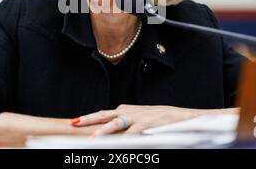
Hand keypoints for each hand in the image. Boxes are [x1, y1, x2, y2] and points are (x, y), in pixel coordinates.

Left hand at [71, 104, 204, 135]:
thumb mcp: (140, 117)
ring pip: (115, 123)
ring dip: (103, 131)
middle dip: (88, 119)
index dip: (89, 118)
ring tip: (91, 138)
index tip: (75, 122)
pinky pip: (132, 134)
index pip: (104, 114)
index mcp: (126, 109)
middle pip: (104, 115)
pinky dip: (123, 140)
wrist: (181, 117)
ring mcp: (137, 118)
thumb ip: (126, 120)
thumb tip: (111, 126)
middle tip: (73, 123)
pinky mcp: (147, 125)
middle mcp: (129, 111)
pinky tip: (116, 145)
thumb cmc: (160, 118)